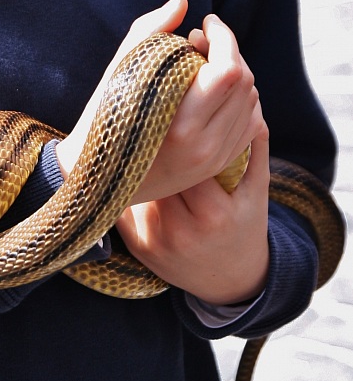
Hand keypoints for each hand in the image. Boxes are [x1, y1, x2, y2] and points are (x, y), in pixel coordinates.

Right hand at [55, 0, 269, 303]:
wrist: (95, 179)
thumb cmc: (100, 119)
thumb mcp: (119, 70)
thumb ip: (151, 30)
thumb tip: (183, 1)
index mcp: (179, 124)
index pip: (228, 69)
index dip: (222, 37)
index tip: (205, 24)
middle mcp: (203, 146)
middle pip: (244, 82)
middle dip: (228, 51)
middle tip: (203, 40)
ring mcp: (213, 159)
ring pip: (251, 102)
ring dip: (236, 74)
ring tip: (207, 64)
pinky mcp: (217, 166)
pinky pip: (250, 124)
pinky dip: (241, 100)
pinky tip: (217, 91)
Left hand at [115, 127, 269, 304]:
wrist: (230, 281)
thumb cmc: (245, 223)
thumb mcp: (257, 189)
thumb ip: (254, 147)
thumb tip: (249, 99)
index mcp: (214, 213)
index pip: (187, 158)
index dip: (180, 131)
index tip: (178, 110)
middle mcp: (180, 230)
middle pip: (157, 170)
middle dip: (155, 143)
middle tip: (150, 114)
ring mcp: (154, 240)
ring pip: (136, 184)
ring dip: (136, 160)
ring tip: (138, 136)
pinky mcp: (136, 246)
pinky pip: (123, 203)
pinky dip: (126, 184)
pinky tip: (127, 166)